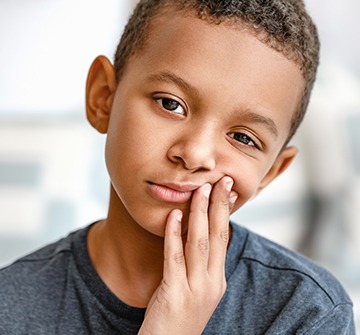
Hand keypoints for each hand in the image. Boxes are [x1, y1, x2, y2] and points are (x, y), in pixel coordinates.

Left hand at [138, 176, 237, 334]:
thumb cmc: (178, 316)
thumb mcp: (196, 289)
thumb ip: (198, 264)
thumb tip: (196, 234)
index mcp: (217, 280)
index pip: (224, 239)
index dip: (226, 213)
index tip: (228, 190)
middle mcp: (211, 283)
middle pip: (217, 236)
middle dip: (219, 206)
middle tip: (221, 181)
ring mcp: (195, 289)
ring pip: (199, 243)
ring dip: (199, 214)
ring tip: (200, 190)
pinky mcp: (175, 295)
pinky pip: (174, 258)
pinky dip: (174, 235)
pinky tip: (174, 216)